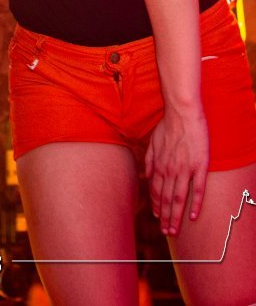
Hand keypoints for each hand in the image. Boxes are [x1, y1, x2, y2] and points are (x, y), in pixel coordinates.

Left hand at [145, 104, 208, 235]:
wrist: (182, 113)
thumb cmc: (167, 126)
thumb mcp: (152, 142)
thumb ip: (149, 159)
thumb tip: (146, 174)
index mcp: (158, 165)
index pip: (156, 192)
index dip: (156, 206)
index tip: (157, 218)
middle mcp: (169, 170)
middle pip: (166, 200)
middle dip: (164, 217)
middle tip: (166, 232)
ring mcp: (184, 169)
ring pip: (178, 199)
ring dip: (175, 217)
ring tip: (174, 230)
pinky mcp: (199, 166)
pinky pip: (197, 190)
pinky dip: (195, 205)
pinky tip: (192, 217)